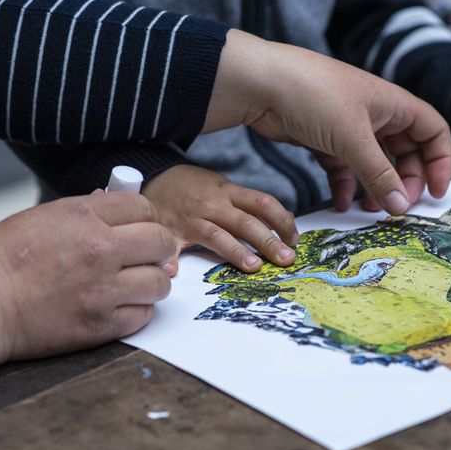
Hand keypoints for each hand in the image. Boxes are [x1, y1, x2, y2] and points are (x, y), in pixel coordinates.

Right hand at [0, 192, 177, 382]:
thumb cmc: (1, 260)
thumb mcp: (42, 217)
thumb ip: (86, 212)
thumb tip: (119, 212)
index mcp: (84, 217)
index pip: (143, 207)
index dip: (146, 217)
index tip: (141, 227)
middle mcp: (100, 251)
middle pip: (162, 242)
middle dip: (160, 247)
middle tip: (151, 255)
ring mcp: (104, 290)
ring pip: (160, 283)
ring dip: (154, 281)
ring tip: (138, 283)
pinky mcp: (101, 325)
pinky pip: (144, 315)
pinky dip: (139, 310)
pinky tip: (123, 305)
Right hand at [142, 164, 298, 272]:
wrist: (155, 177)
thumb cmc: (197, 188)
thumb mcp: (226, 188)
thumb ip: (252, 204)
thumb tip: (287, 218)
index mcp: (229, 193)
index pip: (262, 203)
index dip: (282, 221)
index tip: (294, 239)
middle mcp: (213, 205)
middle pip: (245, 222)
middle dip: (268, 241)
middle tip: (287, 259)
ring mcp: (191, 219)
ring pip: (217, 235)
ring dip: (235, 251)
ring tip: (254, 267)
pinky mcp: (170, 231)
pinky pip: (169, 246)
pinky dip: (168, 258)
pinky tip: (172, 272)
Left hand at [204, 30, 450, 214]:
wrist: (259, 82)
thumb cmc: (312, 95)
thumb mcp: (353, 138)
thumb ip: (379, 175)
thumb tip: (402, 206)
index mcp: (392, 103)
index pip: (432, 131)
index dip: (440, 161)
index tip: (437, 192)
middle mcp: (375, 113)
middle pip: (406, 152)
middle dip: (405, 181)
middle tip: (399, 206)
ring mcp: (348, 126)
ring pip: (374, 163)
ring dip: (376, 188)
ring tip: (370, 210)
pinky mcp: (324, 138)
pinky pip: (344, 166)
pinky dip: (346, 185)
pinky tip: (341, 202)